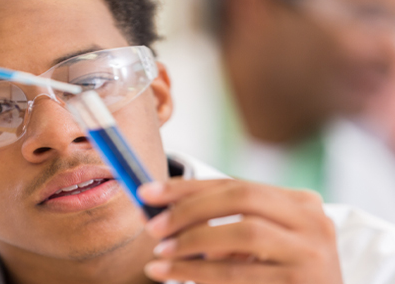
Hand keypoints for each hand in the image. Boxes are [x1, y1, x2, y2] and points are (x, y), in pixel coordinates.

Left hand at [138, 179, 342, 283]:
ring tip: (159, 256)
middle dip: (189, 209)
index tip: (146, 193)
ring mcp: (311, 252)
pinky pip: (238, 275)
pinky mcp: (301, 283)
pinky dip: (200, 273)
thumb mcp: (256, 245)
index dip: (186, 187)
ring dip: (192, 243)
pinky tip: (175, 274)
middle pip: (240, 198)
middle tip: (152, 228)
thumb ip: (221, 224)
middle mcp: (311, 221)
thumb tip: (160, 212)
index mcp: (298, 203)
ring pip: (242, 233)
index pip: (233, 184)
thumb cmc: (277, 277)